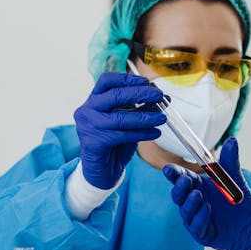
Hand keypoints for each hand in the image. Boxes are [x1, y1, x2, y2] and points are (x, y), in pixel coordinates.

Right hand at [73, 72, 165, 188]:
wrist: (102, 171)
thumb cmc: (114, 143)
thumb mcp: (128, 122)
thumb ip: (142, 108)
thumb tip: (164, 98)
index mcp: (93, 101)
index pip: (106, 80)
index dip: (127, 78)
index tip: (146, 81)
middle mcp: (86, 111)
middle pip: (115, 95)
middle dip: (140, 94)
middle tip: (159, 96)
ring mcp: (88, 127)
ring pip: (121, 118)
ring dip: (146, 117)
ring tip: (162, 118)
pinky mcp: (93, 143)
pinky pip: (122, 135)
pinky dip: (142, 133)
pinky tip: (155, 133)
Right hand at [163, 138, 250, 249]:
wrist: (249, 228)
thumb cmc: (238, 203)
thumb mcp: (236, 181)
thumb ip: (230, 162)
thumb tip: (232, 140)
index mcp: (197, 185)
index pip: (180, 178)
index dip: (173, 173)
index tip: (168, 169)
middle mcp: (193, 201)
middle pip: (178, 194)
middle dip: (179, 187)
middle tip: (185, 180)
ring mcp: (195, 218)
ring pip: (185, 210)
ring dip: (190, 202)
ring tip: (198, 195)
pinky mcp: (201, 233)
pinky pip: (196, 225)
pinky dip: (200, 217)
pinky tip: (207, 209)